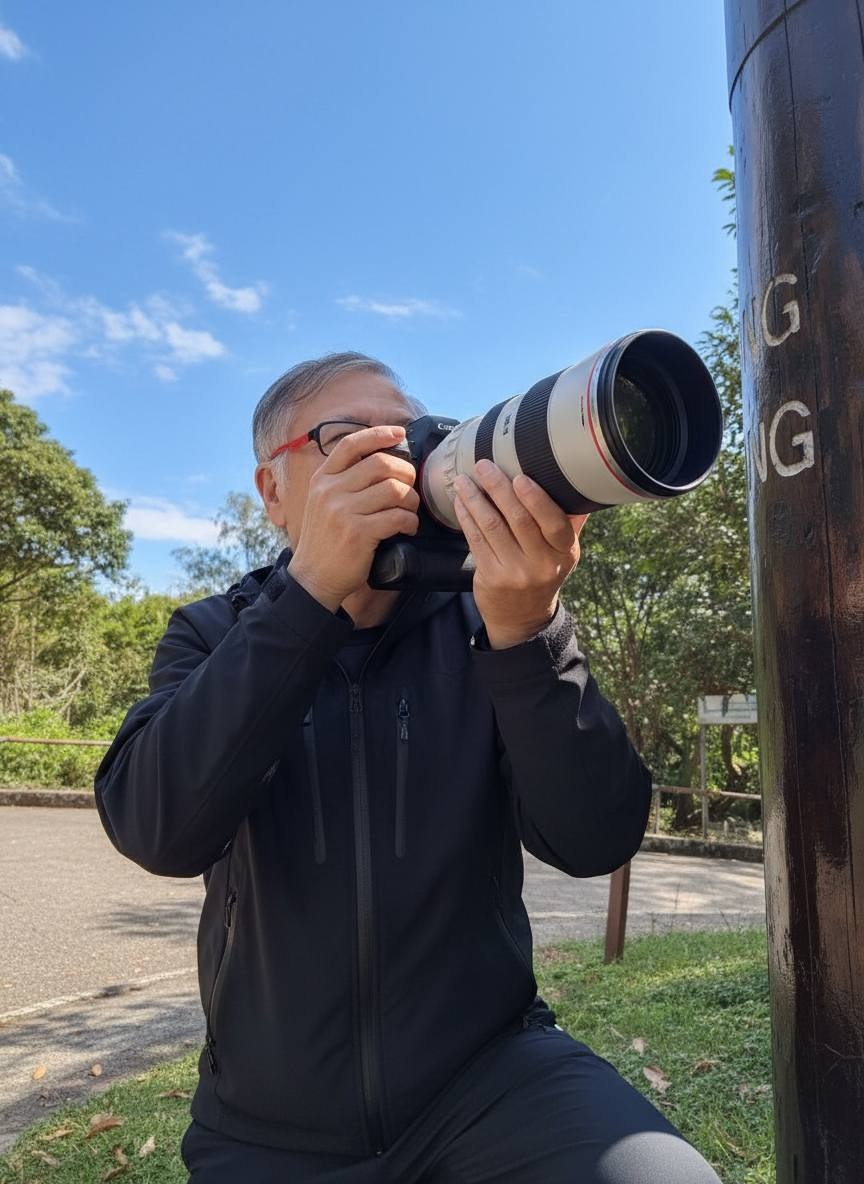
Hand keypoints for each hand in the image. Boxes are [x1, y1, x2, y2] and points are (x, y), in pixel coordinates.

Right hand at [288, 426, 419, 609]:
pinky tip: (407, 528)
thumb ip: (344, 482)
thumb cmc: (325, 541)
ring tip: (410, 511)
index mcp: (322, 479)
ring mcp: (342, 511)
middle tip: (411, 487)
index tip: (399, 434)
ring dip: (411, 500)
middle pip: (381, 463)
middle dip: (406, 472)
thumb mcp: (322, 503)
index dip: (379, 434)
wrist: (313, 578)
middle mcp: (330, 491)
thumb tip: (383, 463)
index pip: (351, 444)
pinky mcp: (357, 533)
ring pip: (394, 490)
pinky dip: (410, 522)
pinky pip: (397, 517)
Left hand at [452, 459, 588, 648]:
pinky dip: (467, 517)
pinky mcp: (491, 577)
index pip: (555, 523)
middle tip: (484, 466)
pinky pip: (476, 540)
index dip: (536, 499)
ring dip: (476, 499)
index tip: (520, 476)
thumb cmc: (543, 573)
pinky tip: (461, 501)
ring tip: (464, 479)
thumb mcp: (564, 552)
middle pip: (519, 520)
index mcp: (564, 552)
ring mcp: (515, 572)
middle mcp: (542, 564)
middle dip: (499, 489)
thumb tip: (575, 480)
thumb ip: (569, 521)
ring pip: (493, 527)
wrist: (523, 617)